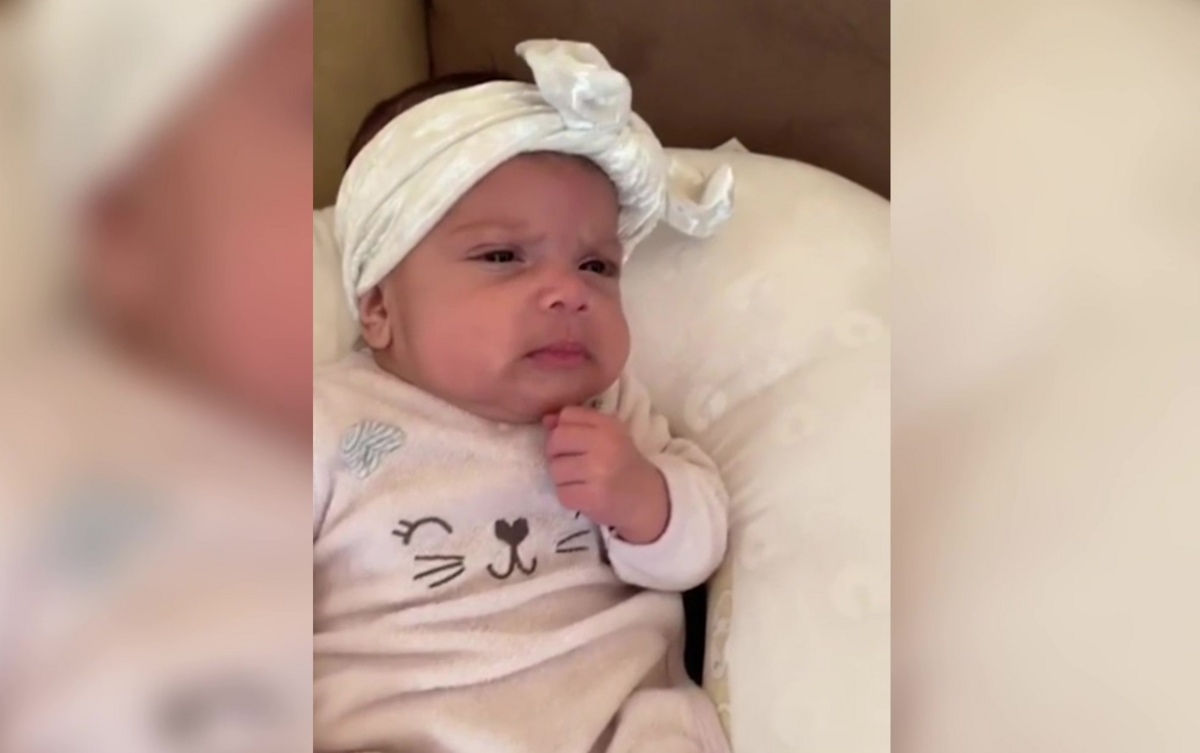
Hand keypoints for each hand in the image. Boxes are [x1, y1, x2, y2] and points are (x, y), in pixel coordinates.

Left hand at [543, 406, 669, 543]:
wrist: (646, 497)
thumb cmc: (621, 462)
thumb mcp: (606, 435)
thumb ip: (576, 423)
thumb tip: (546, 419)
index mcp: (609, 425)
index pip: (567, 415)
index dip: (563, 429)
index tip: (574, 442)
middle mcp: (605, 445)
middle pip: (556, 441)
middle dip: (557, 453)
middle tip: (573, 462)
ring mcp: (599, 472)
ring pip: (556, 469)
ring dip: (562, 477)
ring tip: (580, 480)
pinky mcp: (593, 498)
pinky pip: (562, 492)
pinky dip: (569, 495)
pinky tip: (583, 493)